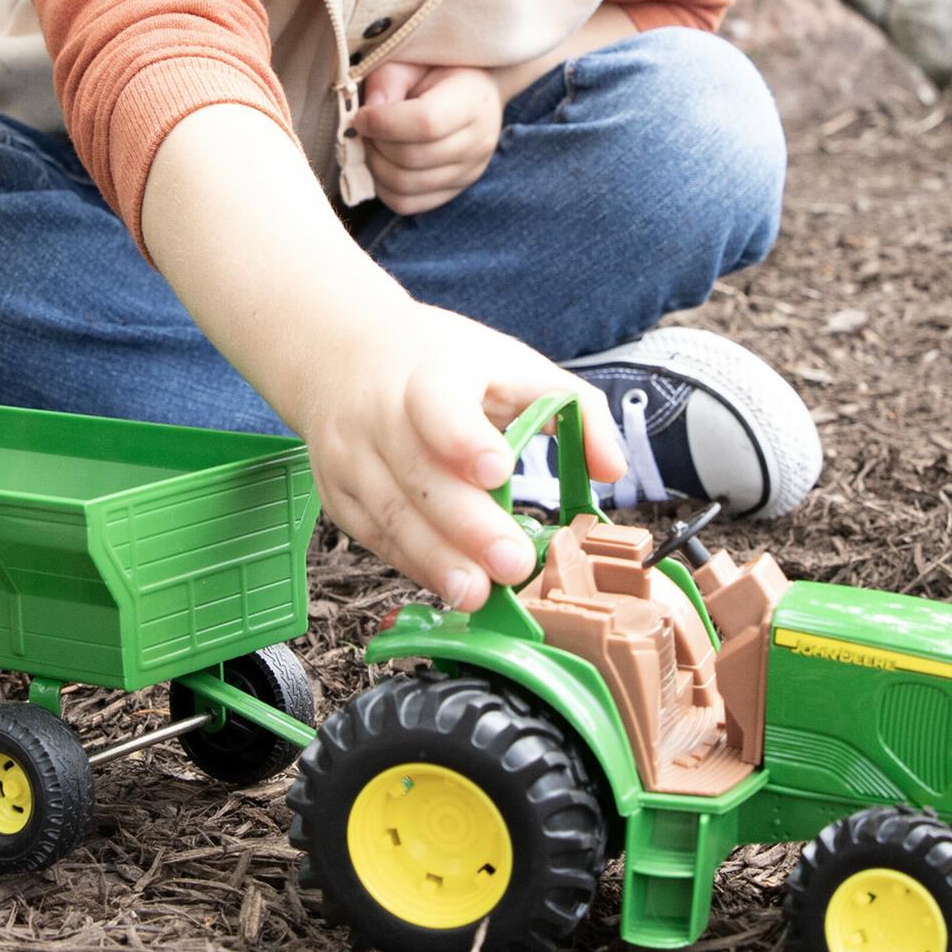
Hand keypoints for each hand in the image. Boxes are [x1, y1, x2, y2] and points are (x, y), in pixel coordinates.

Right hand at [292, 298, 626, 611]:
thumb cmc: (441, 364)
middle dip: (466, 524)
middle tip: (511, 563)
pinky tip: (449, 586)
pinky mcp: (340, 494)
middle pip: (420, 474)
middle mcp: (381, 414)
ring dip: (437, 560)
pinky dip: (414, 564)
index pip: (438, 405)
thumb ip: (572, 407)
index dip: (463, 438)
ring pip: (394, 514)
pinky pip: (377, 537)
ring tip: (478, 595)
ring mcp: (353, 457)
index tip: (497, 470)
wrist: (343, 355)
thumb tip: (611, 469)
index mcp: (429, 373)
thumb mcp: (510, 364)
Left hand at [353, 61, 504, 214]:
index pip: (426, 123)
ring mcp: (469, 172)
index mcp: (474, 101)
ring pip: (406, 186)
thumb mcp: (414, 60)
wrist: (474, 90)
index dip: (384, 122)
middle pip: (412, 158)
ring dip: (375, 166)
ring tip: (373, 143)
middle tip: (363, 128)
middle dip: (376, 144)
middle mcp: (479, 142)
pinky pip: (408, 204)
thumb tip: (369, 114)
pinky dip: (383, 188)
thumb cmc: (439, 69)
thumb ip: (389, 80)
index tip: (362, 114)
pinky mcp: (454, 191)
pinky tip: (381, 163)